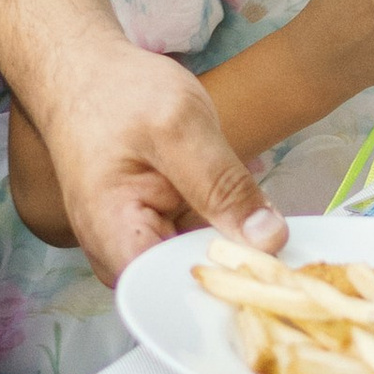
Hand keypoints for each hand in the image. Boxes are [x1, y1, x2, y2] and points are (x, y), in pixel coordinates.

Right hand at [0, 0, 272, 284]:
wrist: (83, 74)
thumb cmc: (116, 93)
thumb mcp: (179, 125)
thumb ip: (222, 184)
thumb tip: (271, 241)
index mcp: (119, 244)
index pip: (183, 299)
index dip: (236, 291)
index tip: (286, 274)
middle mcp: (124, 263)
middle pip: (197, 289)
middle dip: (247, 269)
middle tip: (290, 241)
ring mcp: (140, 253)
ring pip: (205, 270)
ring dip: (241, 249)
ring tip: (268, 225)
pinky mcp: (156, 238)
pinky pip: (200, 249)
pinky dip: (227, 232)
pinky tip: (246, 215)